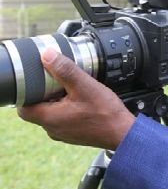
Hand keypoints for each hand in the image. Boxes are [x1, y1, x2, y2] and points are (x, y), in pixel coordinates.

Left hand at [18, 48, 134, 149]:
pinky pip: (63, 118)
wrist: (123, 132)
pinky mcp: (74, 133)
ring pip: (51, 113)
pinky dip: (67, 107)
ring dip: (57, 100)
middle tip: (56, 80)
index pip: (23, 108)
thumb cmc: (106, 113)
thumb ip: (65, 70)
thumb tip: (47, 56)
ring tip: (71, 88)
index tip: (36, 80)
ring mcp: (64, 132)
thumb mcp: (85, 86)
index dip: (27, 92)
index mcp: (50, 119)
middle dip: (44, 93)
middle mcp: (53, 129)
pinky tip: (81, 99)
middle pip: (37, 108)